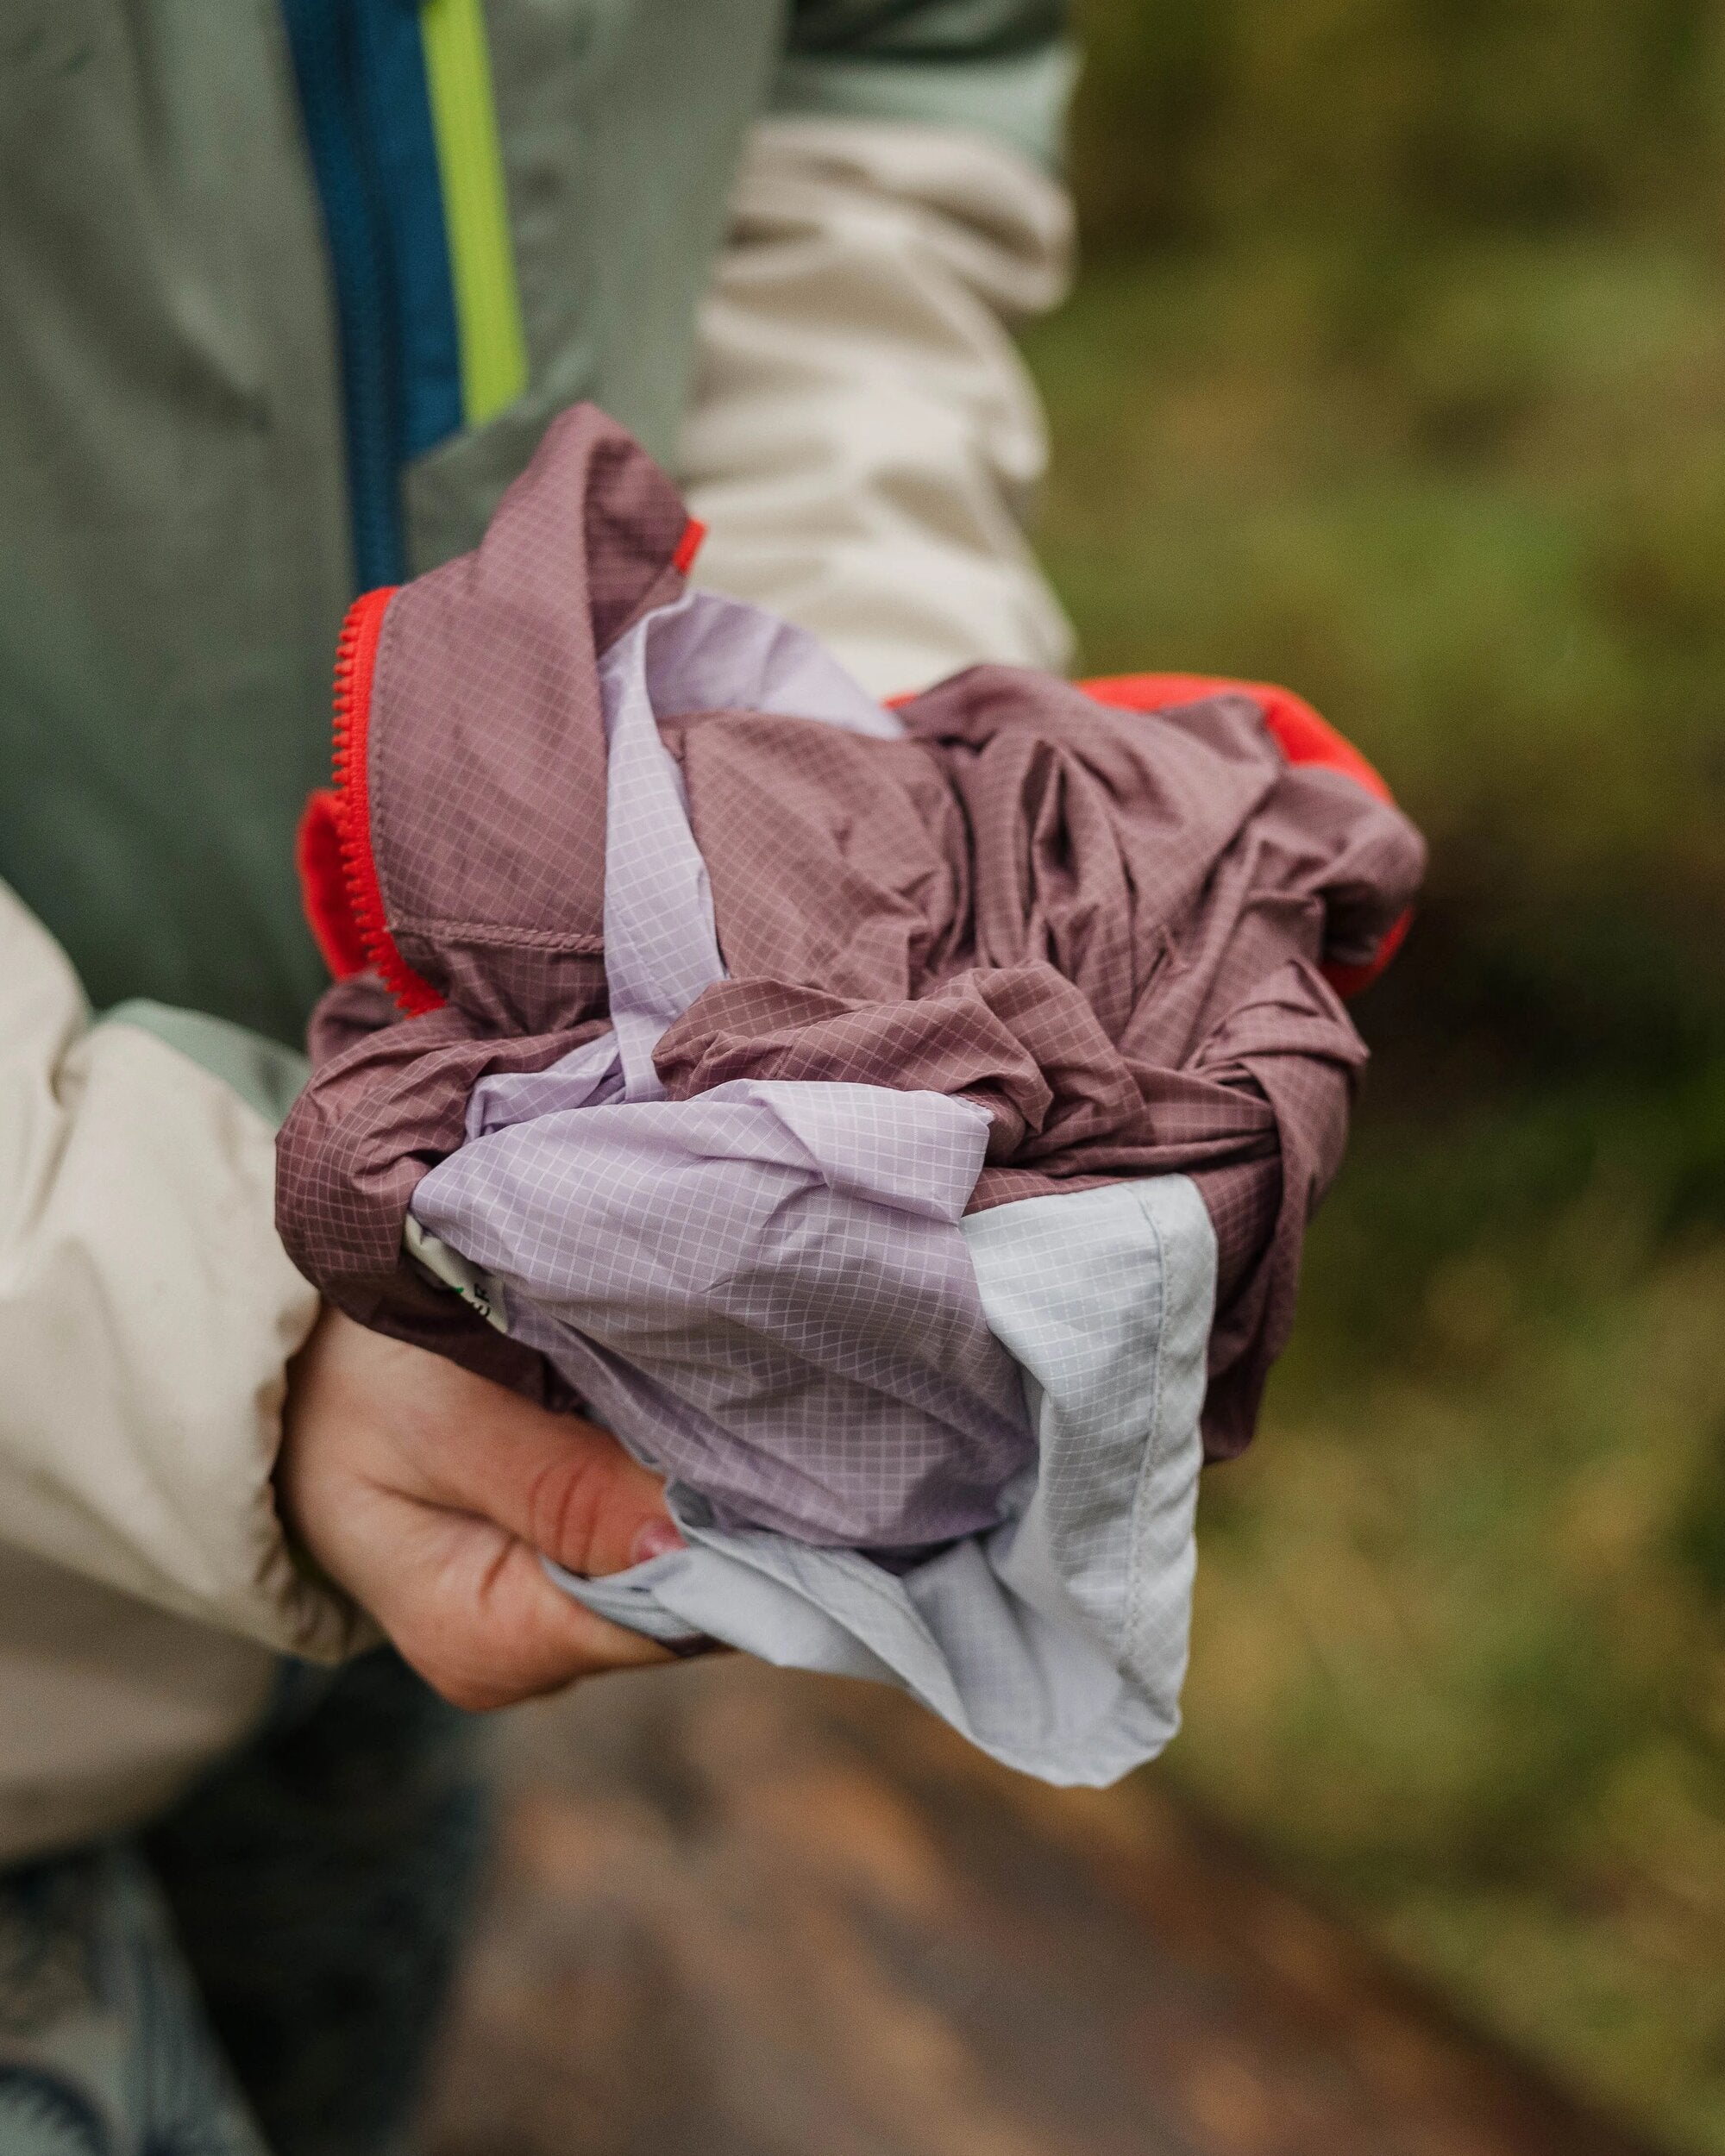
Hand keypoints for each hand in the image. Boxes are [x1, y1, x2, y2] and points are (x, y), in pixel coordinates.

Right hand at [277, 1306, 682, 1709]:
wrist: (288, 1369)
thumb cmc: (351, 1384)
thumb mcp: (441, 1418)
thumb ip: (560, 1486)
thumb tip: (686, 1548)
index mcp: (486, 1642)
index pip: (664, 1620)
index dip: (719, 1535)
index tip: (751, 1444)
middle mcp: (523, 1657)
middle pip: (678, 1600)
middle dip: (709, 1508)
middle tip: (720, 1396)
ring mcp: (539, 1620)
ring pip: (671, 1567)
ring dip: (687, 1486)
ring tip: (677, 1394)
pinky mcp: (553, 1575)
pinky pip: (645, 1538)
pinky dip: (662, 1478)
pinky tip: (654, 1419)